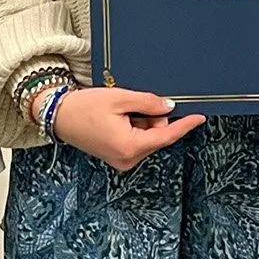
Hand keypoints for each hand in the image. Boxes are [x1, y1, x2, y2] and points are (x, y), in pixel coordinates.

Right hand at [34, 85, 204, 171]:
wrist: (58, 116)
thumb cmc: (83, 107)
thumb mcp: (120, 98)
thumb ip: (148, 103)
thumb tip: (168, 108)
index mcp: (130, 146)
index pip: (166, 135)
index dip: (184, 125)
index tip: (199, 118)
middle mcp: (127, 159)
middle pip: (157, 136)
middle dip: (151, 118)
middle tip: (131, 105)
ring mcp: (122, 160)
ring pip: (147, 137)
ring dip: (141, 122)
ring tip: (118, 113)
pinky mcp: (117, 157)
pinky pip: (136, 141)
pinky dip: (133, 128)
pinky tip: (117, 119)